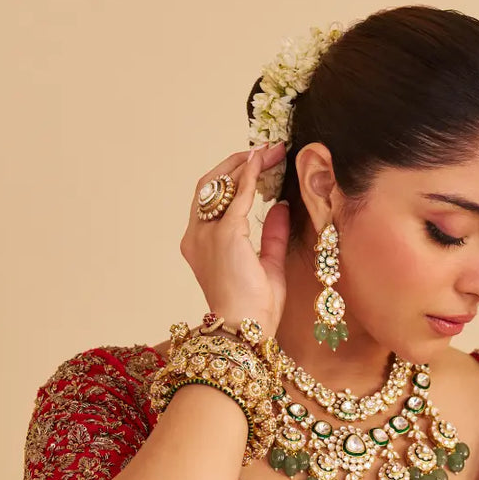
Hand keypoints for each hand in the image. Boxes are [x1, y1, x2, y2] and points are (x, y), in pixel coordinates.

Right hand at [180, 143, 290, 336]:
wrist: (245, 329)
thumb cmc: (254, 309)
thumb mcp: (268, 264)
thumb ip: (272, 234)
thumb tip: (282, 206)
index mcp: (199, 244)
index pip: (211, 200)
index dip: (233, 178)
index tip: (258, 164)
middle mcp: (196, 235)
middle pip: (211, 185)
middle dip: (238, 164)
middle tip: (266, 150)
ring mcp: (206, 234)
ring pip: (222, 185)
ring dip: (246, 165)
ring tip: (270, 151)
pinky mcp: (225, 235)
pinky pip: (239, 196)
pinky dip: (251, 175)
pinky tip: (264, 162)